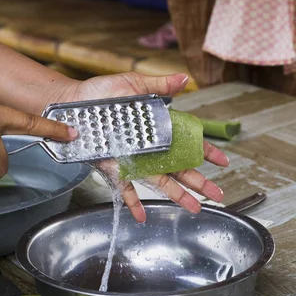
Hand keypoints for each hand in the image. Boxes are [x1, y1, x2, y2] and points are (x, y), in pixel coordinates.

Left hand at [63, 72, 228, 222]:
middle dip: (200, 181)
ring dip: (178, 195)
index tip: (222, 161)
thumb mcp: (134, 84)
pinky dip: (132, 202)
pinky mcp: (114, 168)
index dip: (206, 152)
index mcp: (157, 129)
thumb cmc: (101, 92)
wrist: (73, 102)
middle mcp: (148, 148)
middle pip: (180, 168)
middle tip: (218, 194)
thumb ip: (160, 86)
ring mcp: (133, 160)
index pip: (188, 143)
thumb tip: (185, 79)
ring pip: (160, 181)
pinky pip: (125, 188)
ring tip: (195, 207)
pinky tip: (142, 216)